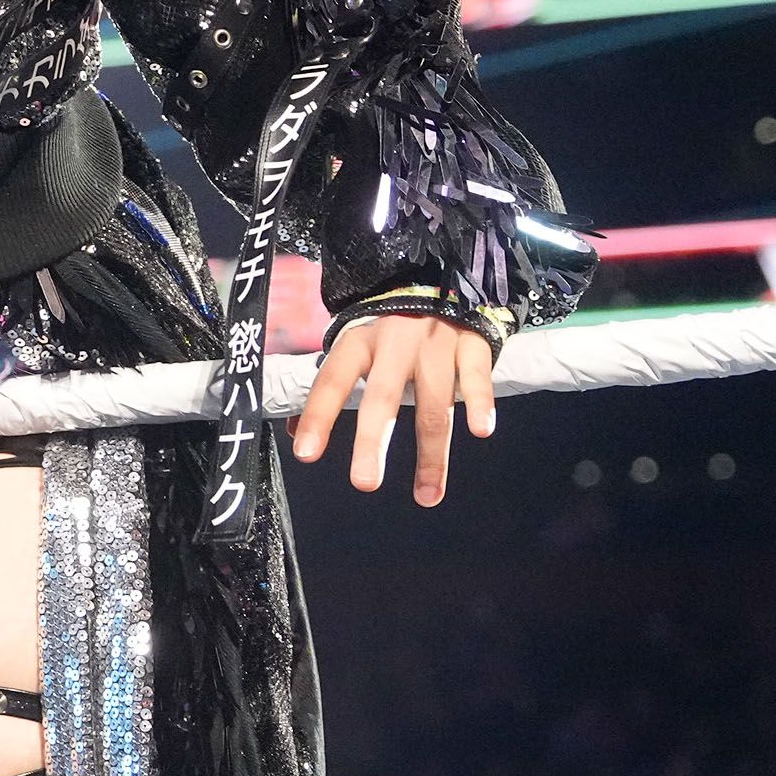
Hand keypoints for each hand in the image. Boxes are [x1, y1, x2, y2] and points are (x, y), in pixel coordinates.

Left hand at [286, 311, 499, 507]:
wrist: (438, 279)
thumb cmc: (389, 328)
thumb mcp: (355, 346)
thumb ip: (329, 388)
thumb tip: (295, 434)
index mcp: (359, 341)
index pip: (332, 380)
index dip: (318, 416)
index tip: (307, 454)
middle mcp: (395, 342)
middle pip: (383, 397)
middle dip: (372, 442)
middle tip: (364, 483)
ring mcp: (436, 342)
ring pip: (433, 403)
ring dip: (431, 454)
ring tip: (426, 496)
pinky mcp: (472, 343)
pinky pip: (475, 377)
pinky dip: (479, 403)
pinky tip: (480, 431)